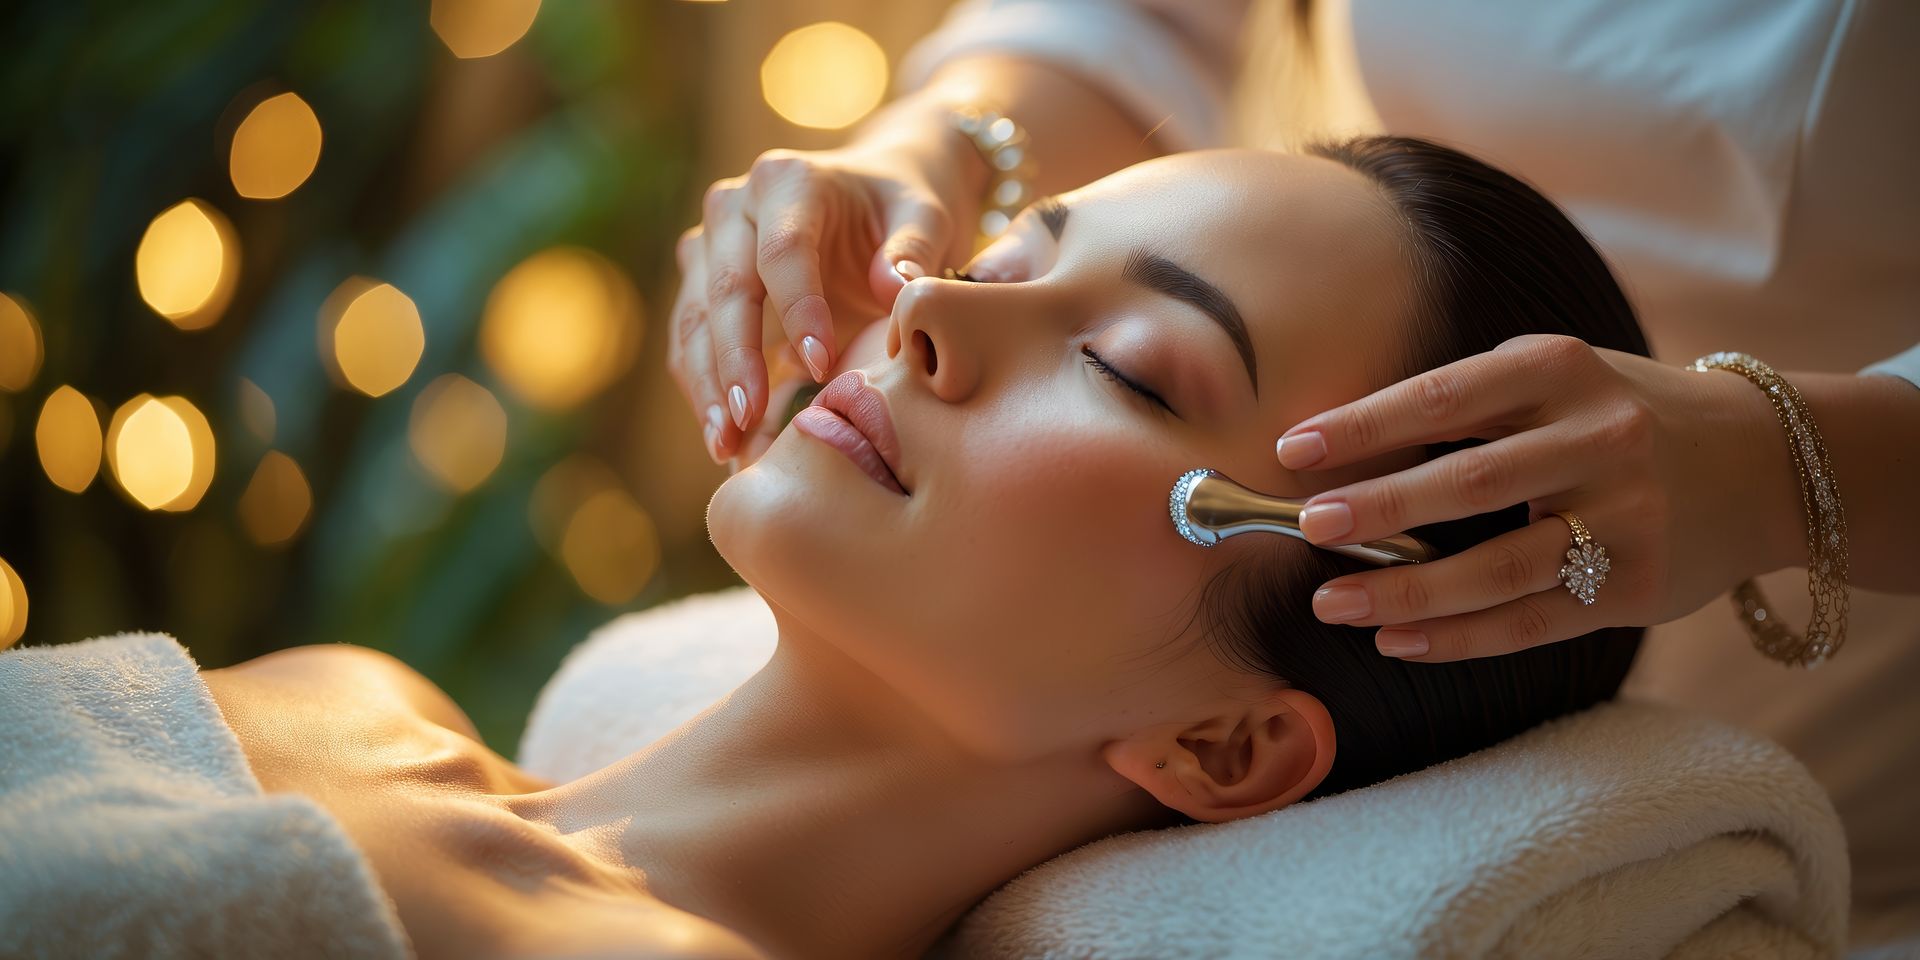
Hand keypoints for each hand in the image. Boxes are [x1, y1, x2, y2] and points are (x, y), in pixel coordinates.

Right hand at [667, 114, 983, 463]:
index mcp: (788, 181)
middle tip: (750, 417)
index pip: (782, 251)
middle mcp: (734, 207)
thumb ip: (916, 248)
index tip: (822, 365)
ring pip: (695, 321)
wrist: (875, 197)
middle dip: (735, 359)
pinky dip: (706, 392)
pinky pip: (692, 343)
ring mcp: (709, 247)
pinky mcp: (700, 286)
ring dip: (709, 386)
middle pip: (726, 288)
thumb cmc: (904, 208)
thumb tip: (896, 288)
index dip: (797, 310)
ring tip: (724, 444)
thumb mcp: (927, 216)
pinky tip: (722, 440)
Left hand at [1275, 334, 1801, 661]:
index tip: (1293, 450)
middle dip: (1379, 508)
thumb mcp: (1558, 379)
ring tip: (1332, 603)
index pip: (1446, 397)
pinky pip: (1530, 622)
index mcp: (1563, 370)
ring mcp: (1625, 518)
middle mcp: (1600, 440)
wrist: (1766, 465)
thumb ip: (1470, 406)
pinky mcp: (1637, 588)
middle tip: (1309, 526)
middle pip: (1469, 485)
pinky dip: (1457, 637)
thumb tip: (1341, 452)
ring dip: (1405, 592)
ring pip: (1497, 569)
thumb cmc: (1622, 415)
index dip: (1365, 425)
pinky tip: (1397, 639)